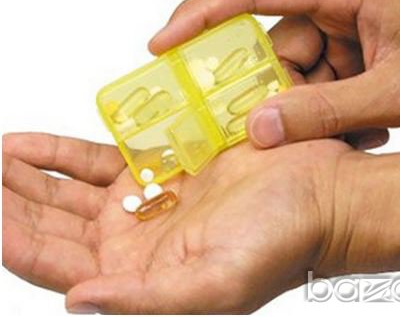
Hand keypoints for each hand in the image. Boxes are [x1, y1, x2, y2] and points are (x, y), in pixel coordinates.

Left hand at [2, 132, 350, 312]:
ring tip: (3, 157)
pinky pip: (103, 158)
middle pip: (57, 224)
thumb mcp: (216, 284)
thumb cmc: (282, 242)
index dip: (20, 241)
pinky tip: (36, 145)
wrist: (319, 194)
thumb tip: (80, 302)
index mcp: (142, 276)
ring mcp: (148, 199)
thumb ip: (146, 301)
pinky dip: (67, 152)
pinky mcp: (164, 164)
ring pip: (71, 191)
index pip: (60, 265)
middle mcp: (137, 241)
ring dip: (33, 176)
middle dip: (17, 202)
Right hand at [148, 0, 399, 148]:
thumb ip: (327, 113)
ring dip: (308, 105)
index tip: (163, 42)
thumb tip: (259, 129)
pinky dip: (328, 108)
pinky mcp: (353, 48)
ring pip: (296, 68)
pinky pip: (319, 78)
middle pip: (273, 41)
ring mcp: (347, 24)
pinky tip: (362, 125)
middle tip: (264, 125)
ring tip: (350, 128)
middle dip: (269, 86)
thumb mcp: (399, 92)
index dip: (201, 14)